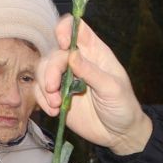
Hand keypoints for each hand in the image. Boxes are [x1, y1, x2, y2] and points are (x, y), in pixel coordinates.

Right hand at [33, 16, 153, 155]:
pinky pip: (39, 91)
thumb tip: (72, 54)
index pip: (77, 28)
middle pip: (54, 53)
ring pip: (42, 70)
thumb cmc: (123, 107)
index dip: (65, 29)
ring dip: (44, 87)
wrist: (118, 134)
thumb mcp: (112, 89)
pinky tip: (54, 112)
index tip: (63, 43)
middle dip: (50, 70)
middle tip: (53, 88)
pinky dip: (42, 100)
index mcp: (95, 52)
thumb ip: (91, 72)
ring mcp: (65, 78)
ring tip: (56, 105)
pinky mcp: (57, 96)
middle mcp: (78, 62)